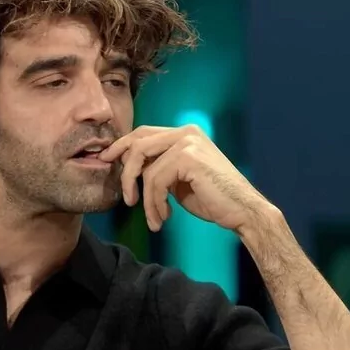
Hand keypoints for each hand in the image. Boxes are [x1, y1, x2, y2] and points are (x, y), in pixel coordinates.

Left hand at [98, 125, 271, 232]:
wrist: (243, 211)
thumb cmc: (213, 198)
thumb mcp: (178, 180)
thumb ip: (159, 168)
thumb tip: (130, 170)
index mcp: (184, 133)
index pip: (143, 133)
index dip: (121, 146)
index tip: (106, 161)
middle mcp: (185, 132)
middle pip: (138, 144)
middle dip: (126, 173)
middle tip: (127, 199)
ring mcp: (188, 142)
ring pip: (145, 167)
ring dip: (145, 199)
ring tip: (154, 218)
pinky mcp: (188, 157)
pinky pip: (155, 181)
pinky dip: (155, 204)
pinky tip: (164, 218)